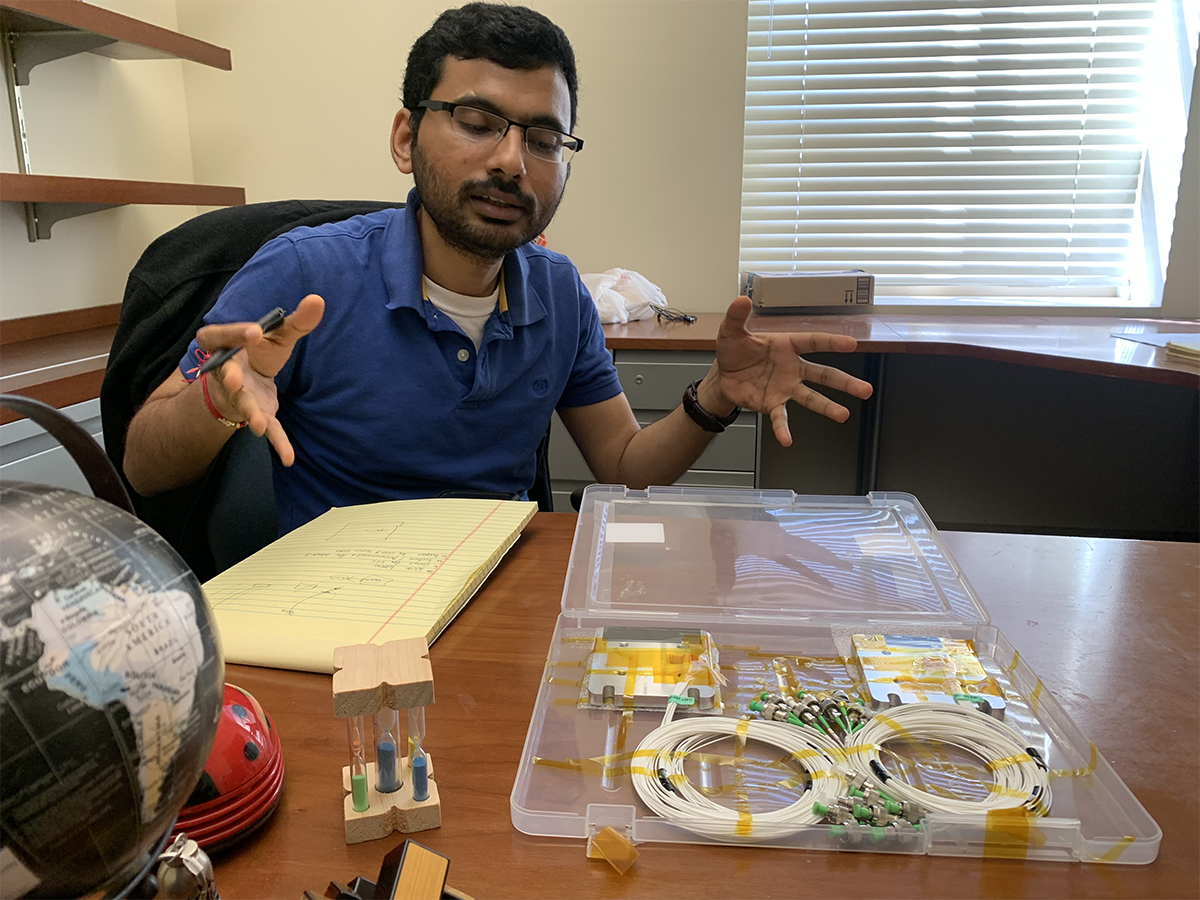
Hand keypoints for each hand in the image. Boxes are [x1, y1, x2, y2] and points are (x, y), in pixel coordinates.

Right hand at [196, 294, 323, 464]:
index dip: (234, 334)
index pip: (221, 335)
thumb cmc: (259, 351)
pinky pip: (267, 427)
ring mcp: (239, 395)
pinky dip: (278, 442)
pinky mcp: (256, 412)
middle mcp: (226, 370)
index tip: (254, 331)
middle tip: (235, 381)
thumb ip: (296, 321)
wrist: (250, 378)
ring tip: (258, 426)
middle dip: (230, 377)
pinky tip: (289, 458)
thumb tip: (318, 299)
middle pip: (225, 373)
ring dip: (250, 414)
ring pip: (242, 404)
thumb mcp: (277, 335)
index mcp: (225, 344)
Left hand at [710, 296, 873, 446]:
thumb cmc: (735, 351)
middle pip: (824, 374)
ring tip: (843, 415)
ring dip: (827, 407)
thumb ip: (737, 316)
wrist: (723, 376)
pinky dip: (783, 429)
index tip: (851, 344)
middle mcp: (793, 368)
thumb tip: (741, 298)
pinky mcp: (773, 404)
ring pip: (811, 397)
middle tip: (865, 390)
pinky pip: (781, 418)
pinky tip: (787, 440)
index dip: (832, 342)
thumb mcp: (731, 331)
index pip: (814, 342)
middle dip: (845, 382)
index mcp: (787, 345)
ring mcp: (786, 388)